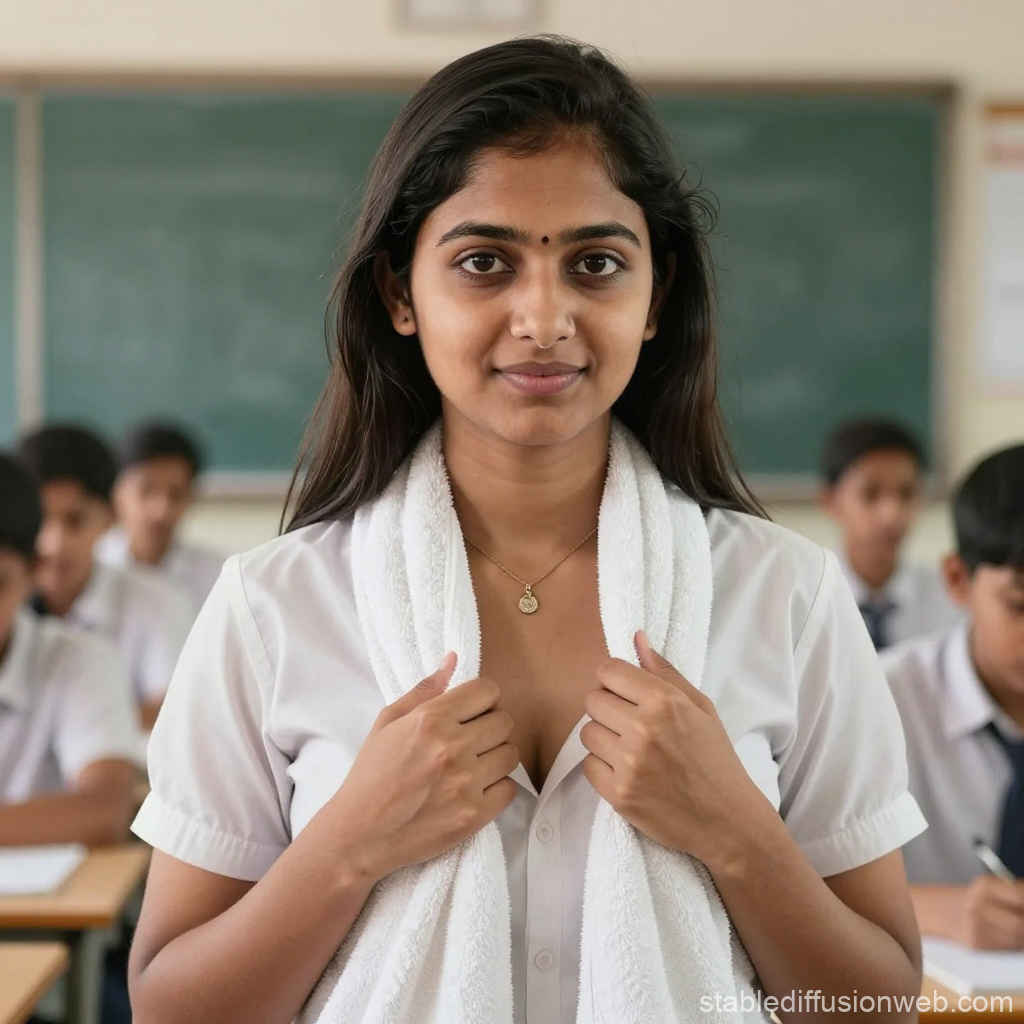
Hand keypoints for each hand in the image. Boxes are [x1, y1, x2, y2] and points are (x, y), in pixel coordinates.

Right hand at [329, 654, 518, 882]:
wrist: (359, 835)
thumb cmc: (371, 776)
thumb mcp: (387, 722)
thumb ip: (425, 689)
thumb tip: (453, 659)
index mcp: (431, 720)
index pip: (488, 691)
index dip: (483, 699)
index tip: (472, 712)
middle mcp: (452, 748)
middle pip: (505, 721)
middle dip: (490, 727)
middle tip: (471, 740)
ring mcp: (465, 783)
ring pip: (511, 754)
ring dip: (496, 758)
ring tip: (473, 766)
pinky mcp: (474, 816)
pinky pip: (510, 790)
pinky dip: (496, 789)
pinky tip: (474, 790)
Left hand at [580, 631, 773, 871]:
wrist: (727, 820)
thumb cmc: (715, 760)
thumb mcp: (700, 708)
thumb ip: (664, 672)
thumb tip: (636, 638)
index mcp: (664, 702)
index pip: (609, 671)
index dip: (615, 680)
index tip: (626, 693)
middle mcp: (643, 729)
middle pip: (593, 700)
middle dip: (608, 708)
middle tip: (631, 724)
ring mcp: (628, 764)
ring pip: (587, 732)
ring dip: (604, 738)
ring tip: (631, 749)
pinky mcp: (618, 795)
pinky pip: (588, 766)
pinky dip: (603, 768)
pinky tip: (628, 772)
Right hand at [954, 875, 1023, 948]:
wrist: (947, 912)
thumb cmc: (982, 900)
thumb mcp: (997, 888)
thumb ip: (1019, 893)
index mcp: (985, 886)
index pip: (1020, 898)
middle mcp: (976, 905)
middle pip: (1020, 925)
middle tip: (1023, 923)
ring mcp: (974, 926)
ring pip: (1016, 940)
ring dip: (1022, 939)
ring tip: (1018, 931)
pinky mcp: (976, 943)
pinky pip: (1006, 949)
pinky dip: (1013, 946)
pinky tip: (1009, 939)